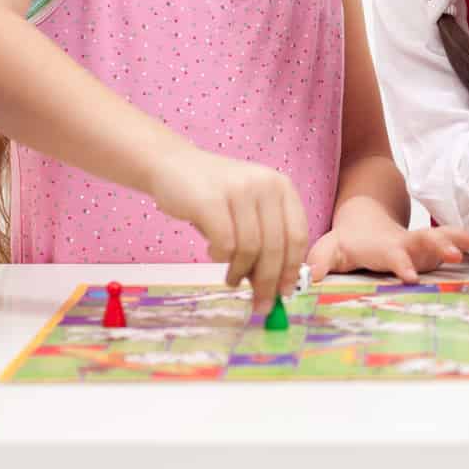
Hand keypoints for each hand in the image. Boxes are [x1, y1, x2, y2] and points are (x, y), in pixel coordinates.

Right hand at [149, 147, 305, 312]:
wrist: (172, 165)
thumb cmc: (213, 195)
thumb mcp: (247, 211)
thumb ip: (264, 240)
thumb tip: (274, 287)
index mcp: (281, 186)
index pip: (297, 235)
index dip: (293, 268)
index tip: (285, 293)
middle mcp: (265, 184)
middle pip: (276, 246)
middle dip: (268, 282)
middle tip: (260, 304)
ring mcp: (239, 189)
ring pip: (250, 249)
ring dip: (240, 272)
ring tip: (231, 279)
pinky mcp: (211, 199)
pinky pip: (225, 244)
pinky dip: (220, 257)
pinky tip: (214, 254)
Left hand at [305, 213, 468, 282]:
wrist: (364, 222)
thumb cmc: (347, 242)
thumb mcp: (330, 250)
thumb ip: (321, 262)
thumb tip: (309, 279)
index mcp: (385, 247)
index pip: (394, 256)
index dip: (401, 265)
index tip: (410, 276)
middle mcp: (407, 242)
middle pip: (424, 241)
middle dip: (439, 246)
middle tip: (454, 255)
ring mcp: (423, 243)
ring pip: (443, 237)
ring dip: (461, 239)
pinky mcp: (434, 246)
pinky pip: (455, 240)